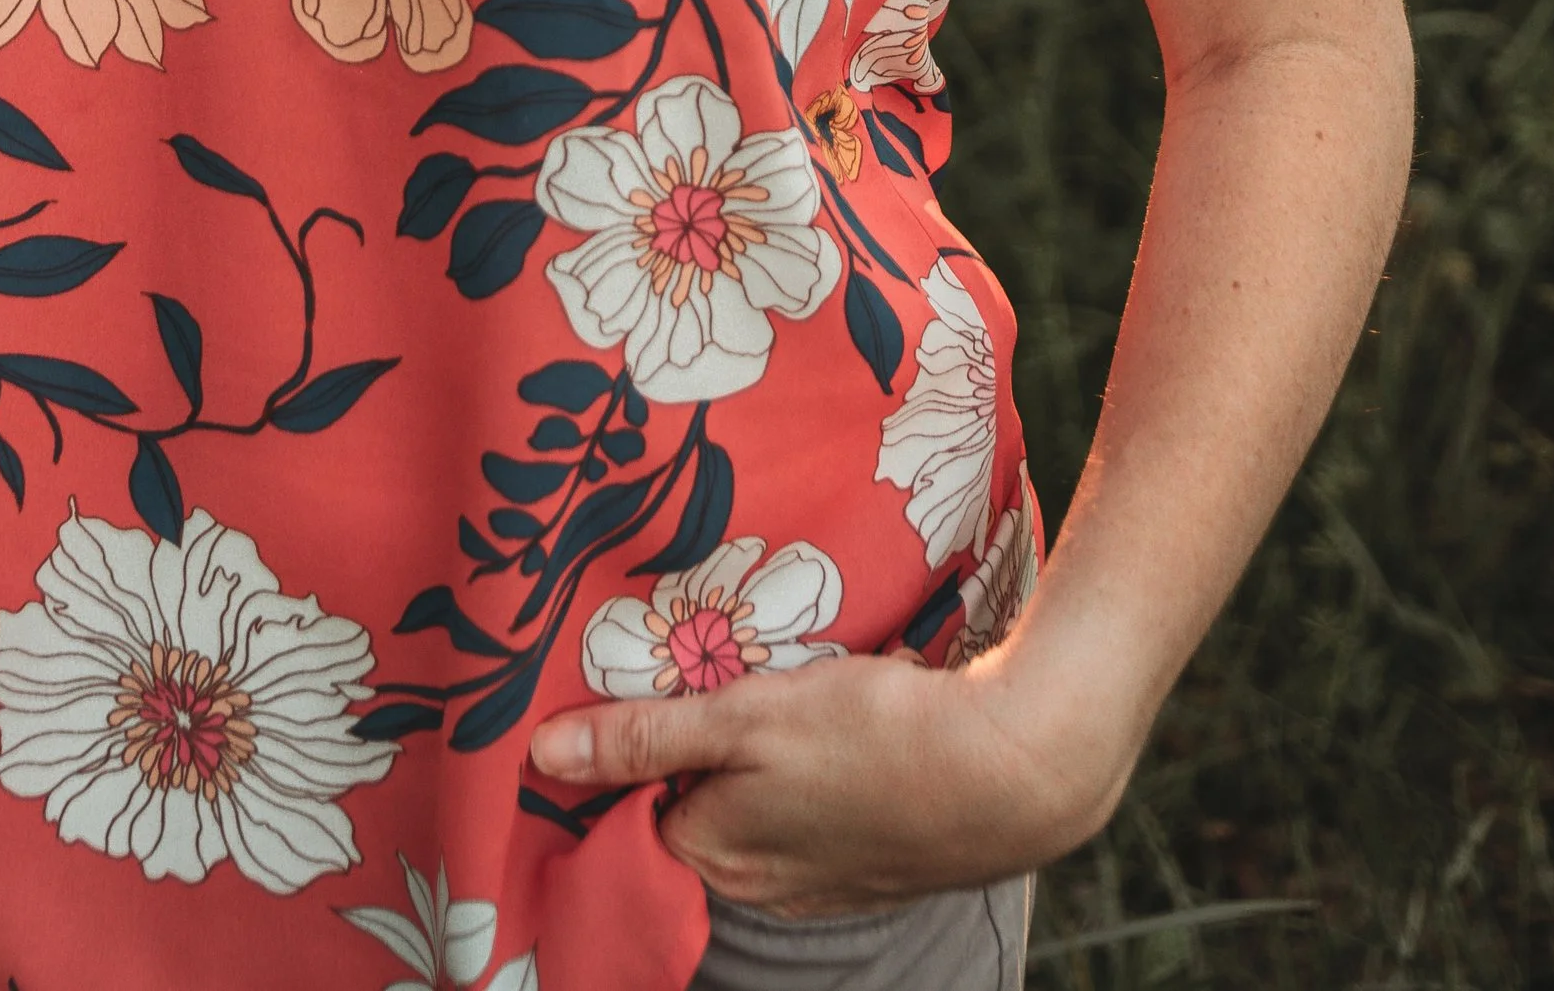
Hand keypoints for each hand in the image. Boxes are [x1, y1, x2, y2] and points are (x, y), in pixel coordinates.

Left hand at [527, 639, 1133, 919]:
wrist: (1015, 772)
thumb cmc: (874, 739)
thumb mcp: (744, 719)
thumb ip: (645, 736)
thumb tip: (539, 754)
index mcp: (715, 855)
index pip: (633, 804)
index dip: (628, 743)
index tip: (636, 680)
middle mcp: (760, 885)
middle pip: (693, 807)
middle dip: (692, 746)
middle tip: (712, 668)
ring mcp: (823, 879)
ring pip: (756, 806)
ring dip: (754, 755)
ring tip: (775, 684)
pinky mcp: (874, 859)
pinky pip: (813, 812)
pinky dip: (810, 771)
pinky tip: (834, 722)